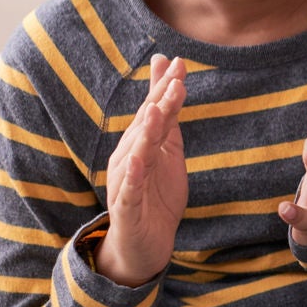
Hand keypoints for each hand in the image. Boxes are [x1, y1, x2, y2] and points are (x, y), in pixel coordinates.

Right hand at [97, 54, 187, 287]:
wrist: (144, 244)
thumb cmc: (156, 196)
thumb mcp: (168, 153)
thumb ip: (169, 121)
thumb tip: (172, 86)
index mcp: (140, 145)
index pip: (154, 110)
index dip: (165, 87)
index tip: (180, 62)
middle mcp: (128, 158)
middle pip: (145, 126)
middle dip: (160, 101)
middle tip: (175, 78)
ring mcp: (126, 182)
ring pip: (135, 152)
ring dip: (146, 131)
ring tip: (158, 110)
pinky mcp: (126, 208)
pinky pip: (129, 188)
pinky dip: (134, 172)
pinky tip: (140, 157)